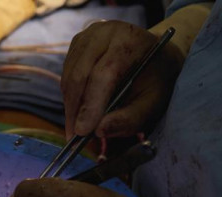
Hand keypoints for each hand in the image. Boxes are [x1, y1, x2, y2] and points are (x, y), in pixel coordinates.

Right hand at [61, 20, 184, 139]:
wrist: (155, 54)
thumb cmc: (155, 80)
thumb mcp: (152, 103)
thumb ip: (129, 119)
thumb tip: (98, 131)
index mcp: (129, 41)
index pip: (103, 74)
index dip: (91, 105)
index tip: (82, 132)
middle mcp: (104, 32)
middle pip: (80, 75)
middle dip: (75, 110)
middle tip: (74, 137)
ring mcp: (87, 36)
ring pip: (69, 77)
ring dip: (70, 106)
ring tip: (77, 127)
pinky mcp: (76, 45)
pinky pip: (66, 76)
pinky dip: (70, 97)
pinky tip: (80, 109)